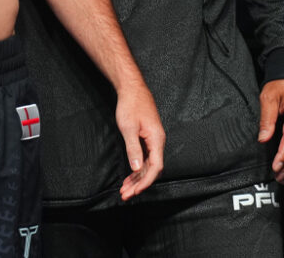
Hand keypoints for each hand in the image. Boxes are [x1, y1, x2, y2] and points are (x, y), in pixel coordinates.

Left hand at [113, 80, 164, 199]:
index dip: (145, 182)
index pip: (155, 167)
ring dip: (137, 178)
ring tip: (125, 190)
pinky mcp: (148, 138)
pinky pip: (145, 158)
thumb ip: (134, 149)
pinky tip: (129, 176)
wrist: (132, 89)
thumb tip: (137, 169)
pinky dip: (137, 169)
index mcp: (157, 139)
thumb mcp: (129, 128)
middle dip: (140, 184)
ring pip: (148, 165)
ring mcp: (153, 140)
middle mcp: (158, 141)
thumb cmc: (131, 105)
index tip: (135, 191)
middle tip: (126, 195)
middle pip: (152, 169)